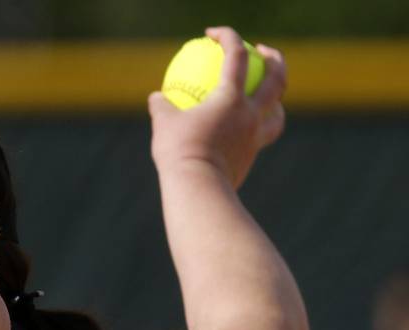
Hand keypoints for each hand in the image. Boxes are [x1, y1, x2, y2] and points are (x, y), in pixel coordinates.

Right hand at [148, 27, 286, 188]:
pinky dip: (254, 131)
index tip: (213, 34)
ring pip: (278, 115)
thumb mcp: (162, 124)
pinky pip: (259, 140)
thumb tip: (156, 97)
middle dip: (275, 60)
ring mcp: (254, 138)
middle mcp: (251, 115)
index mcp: (231, 99)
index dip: (228, 37)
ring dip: (277, 102)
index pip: (236, 57)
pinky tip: (242, 134)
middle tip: (263, 53)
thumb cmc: (179, 152)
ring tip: (267, 99)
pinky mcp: (250, 158)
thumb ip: (161, 106)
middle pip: (277, 80)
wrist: (198, 189)